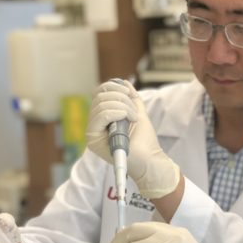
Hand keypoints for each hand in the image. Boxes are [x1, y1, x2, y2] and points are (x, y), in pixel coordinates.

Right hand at [85, 78, 180, 199]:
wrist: (150, 160)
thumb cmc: (145, 142)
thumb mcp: (138, 114)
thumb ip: (131, 98)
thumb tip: (124, 82)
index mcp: (103, 117)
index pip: (99, 93)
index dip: (113, 87)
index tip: (129, 93)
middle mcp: (94, 124)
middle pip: (100, 96)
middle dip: (122, 98)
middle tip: (134, 112)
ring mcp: (92, 131)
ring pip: (102, 104)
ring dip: (123, 107)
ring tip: (134, 119)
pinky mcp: (93, 139)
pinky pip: (102, 115)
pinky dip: (118, 112)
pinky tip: (129, 120)